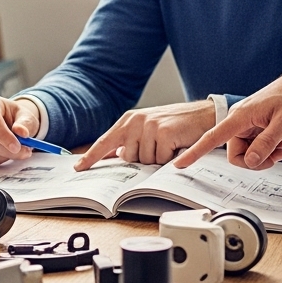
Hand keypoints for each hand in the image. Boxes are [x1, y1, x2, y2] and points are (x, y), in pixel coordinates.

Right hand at [0, 95, 39, 166]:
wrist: (11, 124)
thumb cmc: (18, 119)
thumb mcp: (27, 117)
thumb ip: (26, 124)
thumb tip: (22, 132)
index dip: (3, 135)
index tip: (17, 147)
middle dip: (6, 150)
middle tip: (25, 153)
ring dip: (4, 156)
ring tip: (16, 149)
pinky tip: (5, 152)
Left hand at [74, 101, 216, 169]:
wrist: (202, 114)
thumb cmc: (175, 125)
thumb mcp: (148, 129)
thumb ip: (131, 142)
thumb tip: (116, 156)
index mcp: (128, 120)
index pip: (105, 142)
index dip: (91, 156)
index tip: (78, 167)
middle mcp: (136, 121)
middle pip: (129, 158)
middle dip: (144, 159)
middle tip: (159, 147)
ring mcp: (149, 126)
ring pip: (145, 162)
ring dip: (158, 159)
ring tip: (169, 145)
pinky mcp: (164, 133)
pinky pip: (160, 160)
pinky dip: (170, 158)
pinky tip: (176, 146)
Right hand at [176, 36, 281, 169]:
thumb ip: (265, 144)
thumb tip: (249, 161)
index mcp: (240, 117)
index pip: (212, 137)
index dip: (195, 152)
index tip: (179, 163)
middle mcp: (239, 119)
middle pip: (236, 153)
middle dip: (256, 159)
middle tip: (277, 155)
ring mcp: (246, 122)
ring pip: (246, 151)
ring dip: (264, 153)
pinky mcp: (254, 124)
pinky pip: (253, 144)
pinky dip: (266, 147)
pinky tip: (281, 141)